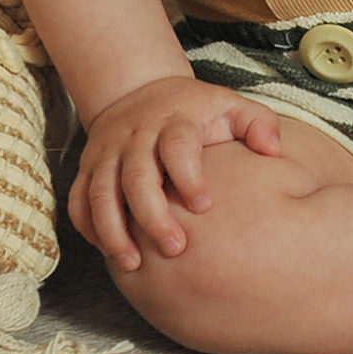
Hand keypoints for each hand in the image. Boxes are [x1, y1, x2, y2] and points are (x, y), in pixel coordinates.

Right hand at [69, 72, 283, 270]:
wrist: (140, 90)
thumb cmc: (194, 110)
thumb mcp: (229, 105)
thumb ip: (257, 124)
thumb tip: (273, 150)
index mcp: (173, 121)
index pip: (176, 147)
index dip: (188, 176)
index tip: (204, 206)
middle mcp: (135, 136)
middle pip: (136, 177)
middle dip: (152, 216)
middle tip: (175, 248)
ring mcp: (107, 152)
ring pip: (100, 193)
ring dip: (114, 230)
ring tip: (133, 263)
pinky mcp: (88, 167)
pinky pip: (79, 200)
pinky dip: (89, 227)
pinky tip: (108, 250)